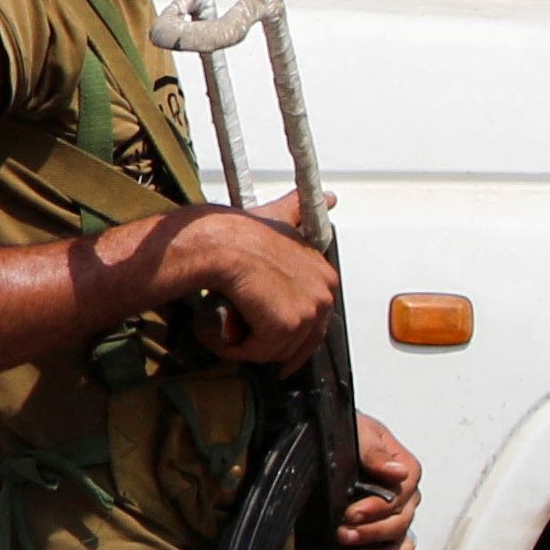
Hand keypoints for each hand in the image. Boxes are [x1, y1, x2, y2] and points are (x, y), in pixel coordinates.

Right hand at [175, 205, 343, 372]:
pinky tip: (224, 338)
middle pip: (299, 338)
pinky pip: (260, 352)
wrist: (219, 243)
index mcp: (324, 276)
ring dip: (250, 346)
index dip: (289, 329)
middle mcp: (322, 295)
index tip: (268, 334)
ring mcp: (306, 312)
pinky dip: (238, 349)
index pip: (315, 318)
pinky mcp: (284, 326)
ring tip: (228, 332)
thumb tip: (329, 197)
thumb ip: (301, 209)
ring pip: (278, 348)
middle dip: (270, 341)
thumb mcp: (280, 217)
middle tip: (243, 334)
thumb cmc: (241, 232)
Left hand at [341, 412, 421, 549]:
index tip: (351, 512)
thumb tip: (397, 473)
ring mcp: (394, 522)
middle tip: (343, 534)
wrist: (321, 441)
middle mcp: (403, 499)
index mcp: (404, 471)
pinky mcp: (382, 540)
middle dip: (372, 532)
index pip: (403, 494)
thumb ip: (373, 451)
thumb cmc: (342, 433)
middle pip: (401, 523)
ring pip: (402, 547)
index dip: (379, 507)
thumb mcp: (357, 432)